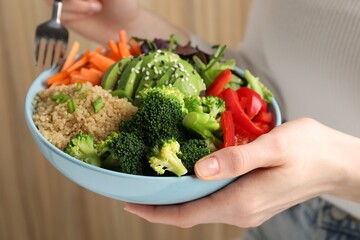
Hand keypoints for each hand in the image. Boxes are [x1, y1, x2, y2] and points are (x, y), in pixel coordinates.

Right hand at [45, 0, 188, 43]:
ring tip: (95, 8)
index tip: (93, 2)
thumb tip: (92, 0)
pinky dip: (73, 13)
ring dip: (74, 5)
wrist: (130, 29)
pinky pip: (58, 12)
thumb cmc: (128, 6)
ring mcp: (70, 1)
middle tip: (94, 4)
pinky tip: (91, 12)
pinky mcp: (68, 14)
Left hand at [124, 118, 359, 227]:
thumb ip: (236, 160)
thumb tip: (200, 171)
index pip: (186, 215)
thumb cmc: (309, 149)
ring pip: (201, 206)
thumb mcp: (272, 147)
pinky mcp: (251, 200)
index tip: (129, 201)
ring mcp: (246, 208)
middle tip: (134, 186)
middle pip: (190, 212)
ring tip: (154, 180)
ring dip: (176, 197)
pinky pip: (214, 199)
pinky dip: (195, 191)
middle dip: (160, 204)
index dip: (155, 211)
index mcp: (241, 201)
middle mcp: (240, 211)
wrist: (336, 162)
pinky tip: (187, 176)